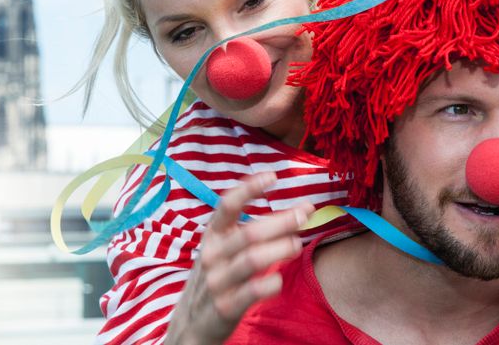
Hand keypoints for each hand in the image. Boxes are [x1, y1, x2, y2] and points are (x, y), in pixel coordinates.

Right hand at [166, 172, 313, 344]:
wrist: (193, 323)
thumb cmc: (219, 275)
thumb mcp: (222, 248)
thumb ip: (249, 229)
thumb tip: (297, 211)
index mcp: (212, 234)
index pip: (227, 204)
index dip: (249, 187)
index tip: (273, 176)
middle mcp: (212, 254)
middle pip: (250, 232)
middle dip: (281, 220)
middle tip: (306, 213)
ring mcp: (217, 281)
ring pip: (252, 259)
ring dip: (280, 248)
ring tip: (298, 243)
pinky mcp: (225, 307)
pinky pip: (252, 292)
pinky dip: (271, 283)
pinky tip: (279, 278)